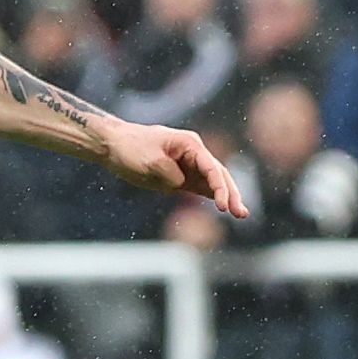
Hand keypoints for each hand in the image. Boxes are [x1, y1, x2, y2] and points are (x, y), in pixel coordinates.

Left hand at [103, 119, 248, 216]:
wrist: (115, 146)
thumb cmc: (131, 148)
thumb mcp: (149, 161)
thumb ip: (169, 172)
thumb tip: (181, 183)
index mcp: (190, 144)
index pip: (211, 167)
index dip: (220, 188)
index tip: (222, 206)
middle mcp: (194, 153)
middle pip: (220, 174)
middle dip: (232, 194)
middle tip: (242, 213)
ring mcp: (189, 166)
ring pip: (215, 182)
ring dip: (227, 197)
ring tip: (241, 214)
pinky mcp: (182, 177)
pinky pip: (203, 187)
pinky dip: (214, 197)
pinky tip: (225, 208)